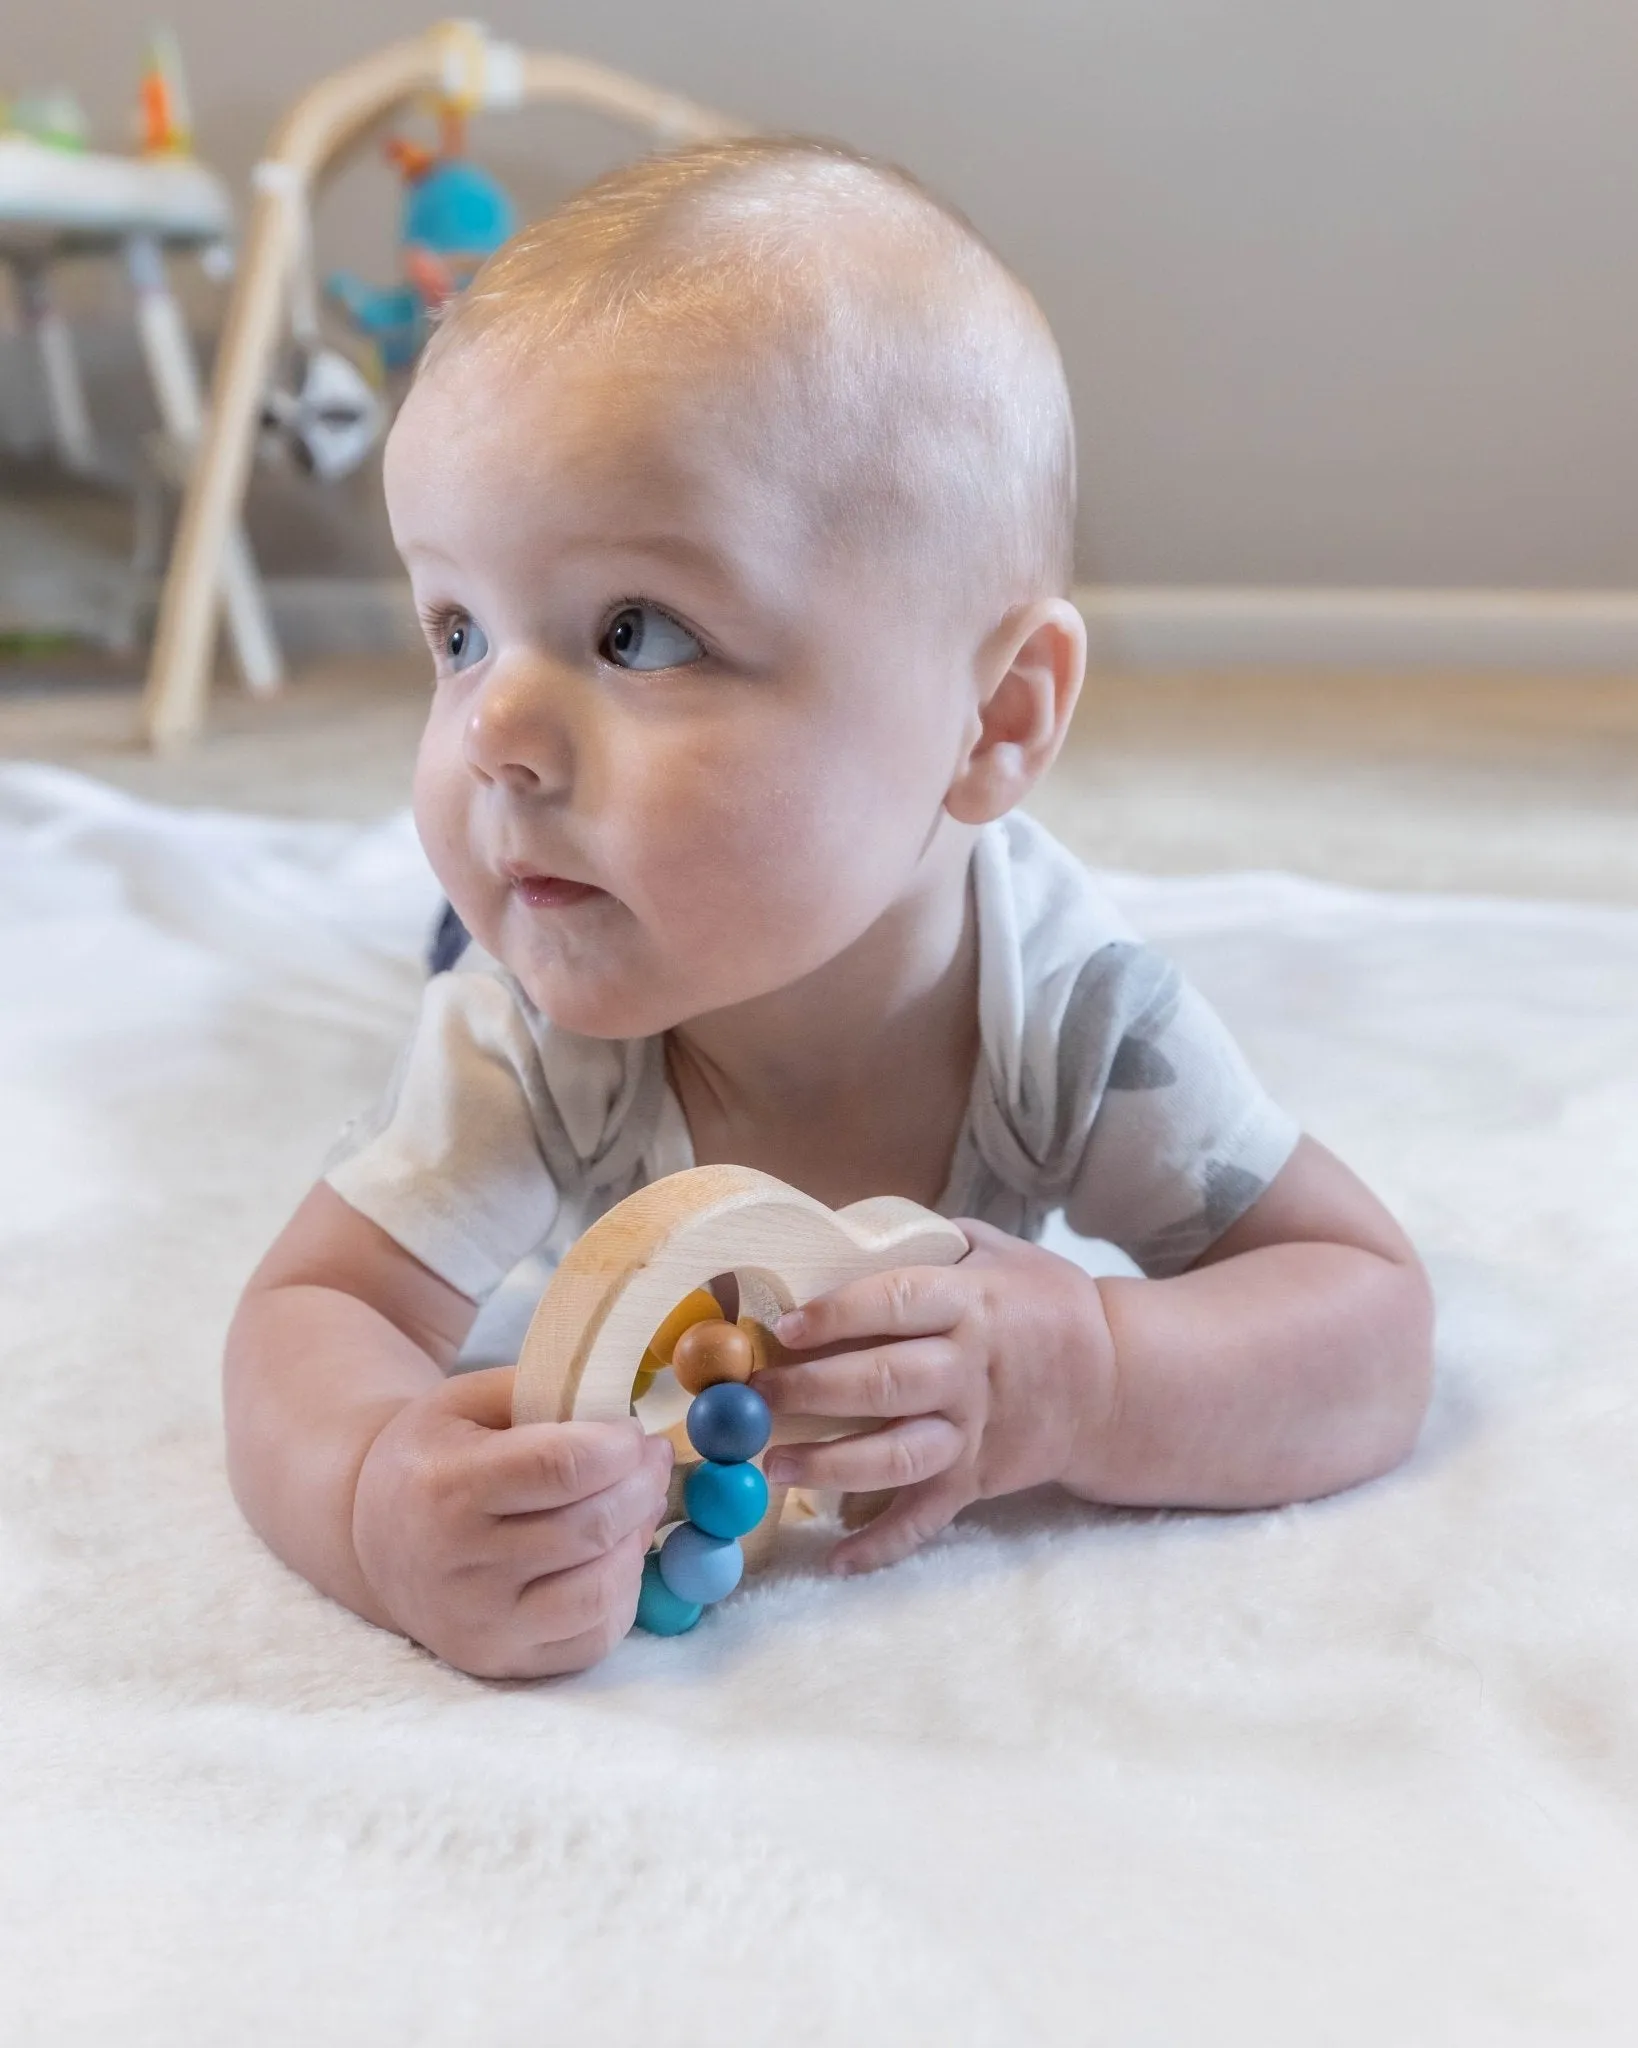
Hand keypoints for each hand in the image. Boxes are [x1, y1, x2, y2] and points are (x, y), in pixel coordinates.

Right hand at [351, 1366, 671, 1677]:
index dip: (618, 1446)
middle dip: (642, 1485)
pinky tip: (615, 1553)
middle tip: (652, 1460)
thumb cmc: (434, 1456)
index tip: (631, 1431)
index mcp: (446, 1487)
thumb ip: (544, 1391)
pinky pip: (595, 1636)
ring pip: (602, 1589)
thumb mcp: (469, 1399)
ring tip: (639, 1504)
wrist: (373, 1537)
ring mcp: (480, 1624)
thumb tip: (626, 1415)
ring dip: (638, 1538)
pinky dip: (623, 1591)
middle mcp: (459, 1566)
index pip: (562, 1468)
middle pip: (591, 1527)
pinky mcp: (501, 1662)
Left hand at [755, 1220, 1116, 1573]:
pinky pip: (926, 1517)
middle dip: (812, 1392)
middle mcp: (970, 1369)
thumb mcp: (995, 1250)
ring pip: (899, 1455)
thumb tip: (838, 1231)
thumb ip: (927, 1241)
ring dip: (833, 1467)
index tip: (785, 1326)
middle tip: (754, 1397)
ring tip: (775, 1467)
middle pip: (886, 1382)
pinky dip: (883, 1545)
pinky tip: (835, 1559)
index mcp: (971, 1303)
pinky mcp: (976, 1478)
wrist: (1113, 1379)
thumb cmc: (1040, 1303)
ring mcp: (973, 1430)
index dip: (840, 1314)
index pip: (899, 1302)